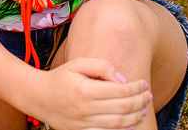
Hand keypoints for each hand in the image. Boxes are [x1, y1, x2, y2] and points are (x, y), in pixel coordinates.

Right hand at [30, 57, 150, 129]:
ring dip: (134, 118)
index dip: (136, 88)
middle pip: (122, 108)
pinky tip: (129, 125)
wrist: (39, 97)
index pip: (119, 90)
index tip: (144, 84)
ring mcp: (82, 123)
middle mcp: (84, 108)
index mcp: (85, 89)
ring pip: (117, 124)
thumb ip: (101, 66)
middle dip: (139, 102)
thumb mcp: (78, 64)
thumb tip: (122, 79)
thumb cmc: (61, 77)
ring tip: (142, 110)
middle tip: (148, 96)